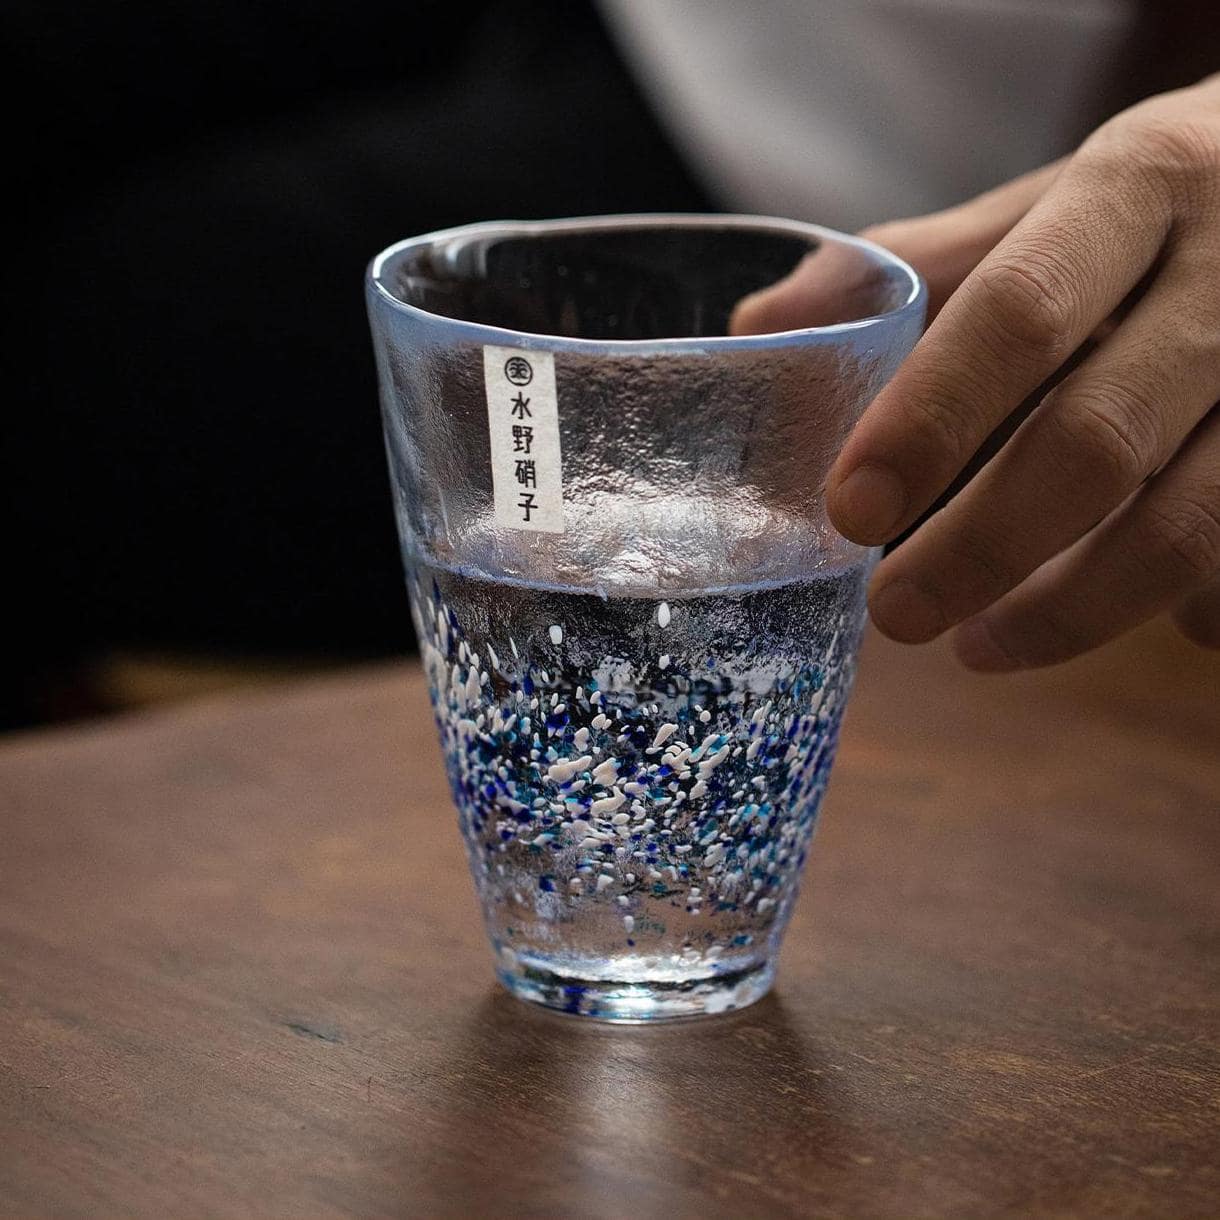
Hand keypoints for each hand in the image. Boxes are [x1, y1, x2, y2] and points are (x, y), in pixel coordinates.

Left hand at [734, 76, 1219, 668]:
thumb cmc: (1159, 214)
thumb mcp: (1049, 208)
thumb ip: (918, 266)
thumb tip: (761, 323)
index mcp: (1139, 189)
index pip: (1021, 312)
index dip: (930, 420)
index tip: (851, 511)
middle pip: (1100, 438)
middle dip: (983, 545)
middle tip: (897, 614)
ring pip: (1189, 527)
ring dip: (1072, 610)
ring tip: (978, 646)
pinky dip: (1177, 611)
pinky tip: (1109, 620)